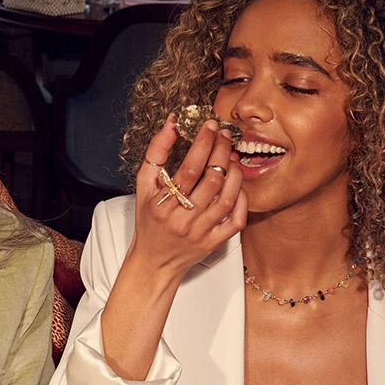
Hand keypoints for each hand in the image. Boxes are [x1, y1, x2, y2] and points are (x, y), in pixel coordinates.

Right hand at [100, 114, 246, 380]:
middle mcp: (182, 219)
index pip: (188, 169)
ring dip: (234, 173)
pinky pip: (235, 220)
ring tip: (232, 157)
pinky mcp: (213, 243)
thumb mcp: (143, 186)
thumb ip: (156, 153)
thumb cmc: (149, 221)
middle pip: (211, 180)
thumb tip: (172, 122)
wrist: (154, 262)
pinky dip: (241, 200)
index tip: (211, 126)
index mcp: (163, 204)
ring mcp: (200, 233)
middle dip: (221, 152)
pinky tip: (238, 185)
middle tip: (225, 136)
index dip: (203, 144)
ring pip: (226, 198)